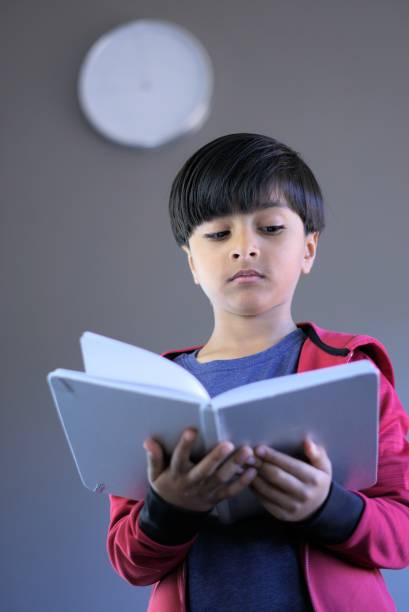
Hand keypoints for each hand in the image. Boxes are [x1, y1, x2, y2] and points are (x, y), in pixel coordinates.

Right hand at [143, 428, 262, 511]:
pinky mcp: (217, 498)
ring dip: (235, 465)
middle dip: (216, 457)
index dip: (184, 445)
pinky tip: (252, 470)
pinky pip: (231, 491)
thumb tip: (148, 441)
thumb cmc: (166, 486)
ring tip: (247, 452)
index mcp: (176, 475)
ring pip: (221, 479)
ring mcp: (206, 492)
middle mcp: (192, 483)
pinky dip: (243, 482)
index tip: (192, 430)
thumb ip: (154, 458)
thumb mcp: (154, 475)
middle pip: (205, 470)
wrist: (174, 515)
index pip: (179, 459)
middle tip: (228, 444)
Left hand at [249, 438, 331, 521]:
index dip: (272, 456)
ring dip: (254, 477)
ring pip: (267, 489)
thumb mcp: (323, 466)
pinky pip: (265, 501)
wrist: (319, 508)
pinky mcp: (283, 515)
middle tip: (247, 456)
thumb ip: (317, 453)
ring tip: (245, 466)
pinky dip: (255, 489)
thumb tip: (307, 442)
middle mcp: (304, 494)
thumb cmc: (317, 480)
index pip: (289, 465)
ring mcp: (293, 507)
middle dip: (259, 464)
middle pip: (275, 476)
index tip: (258, 448)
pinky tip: (249, 479)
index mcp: (314, 479)